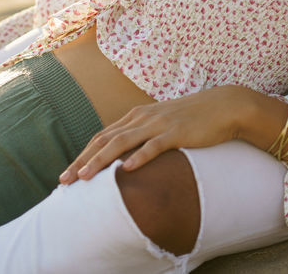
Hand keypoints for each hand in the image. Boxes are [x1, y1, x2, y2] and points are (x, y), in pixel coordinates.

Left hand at [60, 85, 276, 183]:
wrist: (224, 106)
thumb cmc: (193, 118)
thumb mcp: (162, 124)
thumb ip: (143, 135)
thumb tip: (127, 155)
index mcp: (137, 116)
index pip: (102, 136)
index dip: (82, 154)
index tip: (67, 174)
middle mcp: (143, 118)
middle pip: (105, 140)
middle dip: (82, 161)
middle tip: (64, 181)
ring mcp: (159, 124)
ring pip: (123, 143)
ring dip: (101, 161)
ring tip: (84, 178)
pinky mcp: (177, 132)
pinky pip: (154, 146)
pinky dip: (139, 157)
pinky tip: (127, 169)